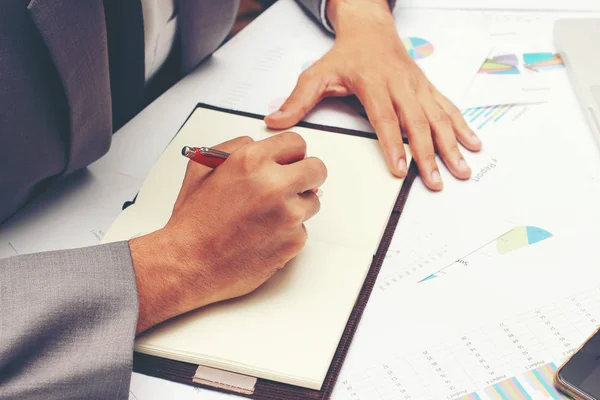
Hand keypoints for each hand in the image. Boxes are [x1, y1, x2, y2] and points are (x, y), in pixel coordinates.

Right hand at [130, 133, 326, 333]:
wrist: (189, 264)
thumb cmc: (193, 222)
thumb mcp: (201, 169)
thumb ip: (233, 148)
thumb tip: (256, 144)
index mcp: (252, 161)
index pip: (296, 144)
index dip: (292, 154)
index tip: (289, 162)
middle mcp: (274, 185)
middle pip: (317, 169)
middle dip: (306, 175)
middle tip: (292, 185)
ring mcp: (288, 214)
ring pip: (312, 201)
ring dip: (297, 205)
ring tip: (266, 216)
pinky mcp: (294, 241)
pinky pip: (302, 229)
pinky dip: (288, 232)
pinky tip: (263, 236)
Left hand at [265, 0, 481, 190]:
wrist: (370, 28)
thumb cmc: (345, 55)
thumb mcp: (316, 74)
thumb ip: (298, 101)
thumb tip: (274, 121)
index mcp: (373, 84)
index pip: (384, 119)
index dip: (393, 145)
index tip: (401, 170)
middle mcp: (400, 85)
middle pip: (417, 123)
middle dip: (428, 154)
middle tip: (436, 181)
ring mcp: (417, 87)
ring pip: (438, 117)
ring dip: (452, 144)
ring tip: (462, 169)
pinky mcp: (426, 88)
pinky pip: (447, 107)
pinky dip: (462, 126)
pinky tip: (473, 144)